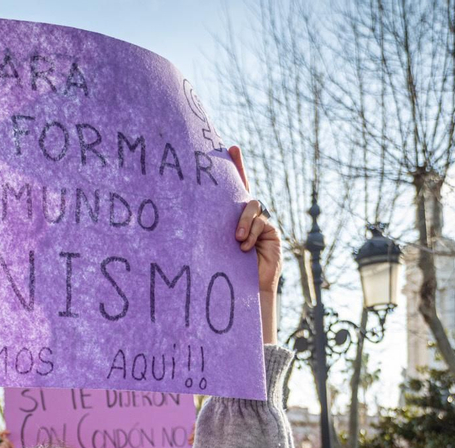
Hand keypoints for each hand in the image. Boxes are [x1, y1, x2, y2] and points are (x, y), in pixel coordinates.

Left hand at [228, 147, 281, 344]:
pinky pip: (262, 223)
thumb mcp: (215, 248)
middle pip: (245, 190)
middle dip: (240, 167)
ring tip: (236, 239)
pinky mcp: (271, 232)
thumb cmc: (225, 272)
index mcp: (231, 220)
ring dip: (243, 220)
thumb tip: (183, 220)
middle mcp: (248, 218)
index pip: (232, 190)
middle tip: (233, 149)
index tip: (228, 147)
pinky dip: (251, 233)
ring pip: (253, 206)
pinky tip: (244, 247)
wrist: (246, 292)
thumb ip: (211, 232)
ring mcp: (261, 223)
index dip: (234, 168)